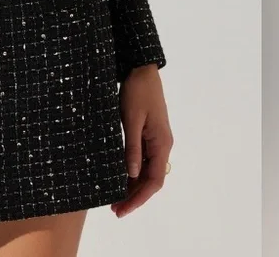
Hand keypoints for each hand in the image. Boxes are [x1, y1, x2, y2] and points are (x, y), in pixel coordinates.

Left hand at [111, 64, 172, 217]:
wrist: (142, 69)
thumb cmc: (137, 92)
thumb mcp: (131, 119)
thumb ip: (132, 147)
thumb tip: (132, 175)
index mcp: (162, 143)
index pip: (154, 180)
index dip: (139, 197)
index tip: (123, 209)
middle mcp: (163, 145)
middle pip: (151, 179)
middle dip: (134, 195)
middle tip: (115, 208)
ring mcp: (157, 139)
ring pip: (147, 170)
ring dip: (133, 185)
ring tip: (115, 197)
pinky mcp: (149, 133)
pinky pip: (143, 158)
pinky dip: (133, 170)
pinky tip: (120, 175)